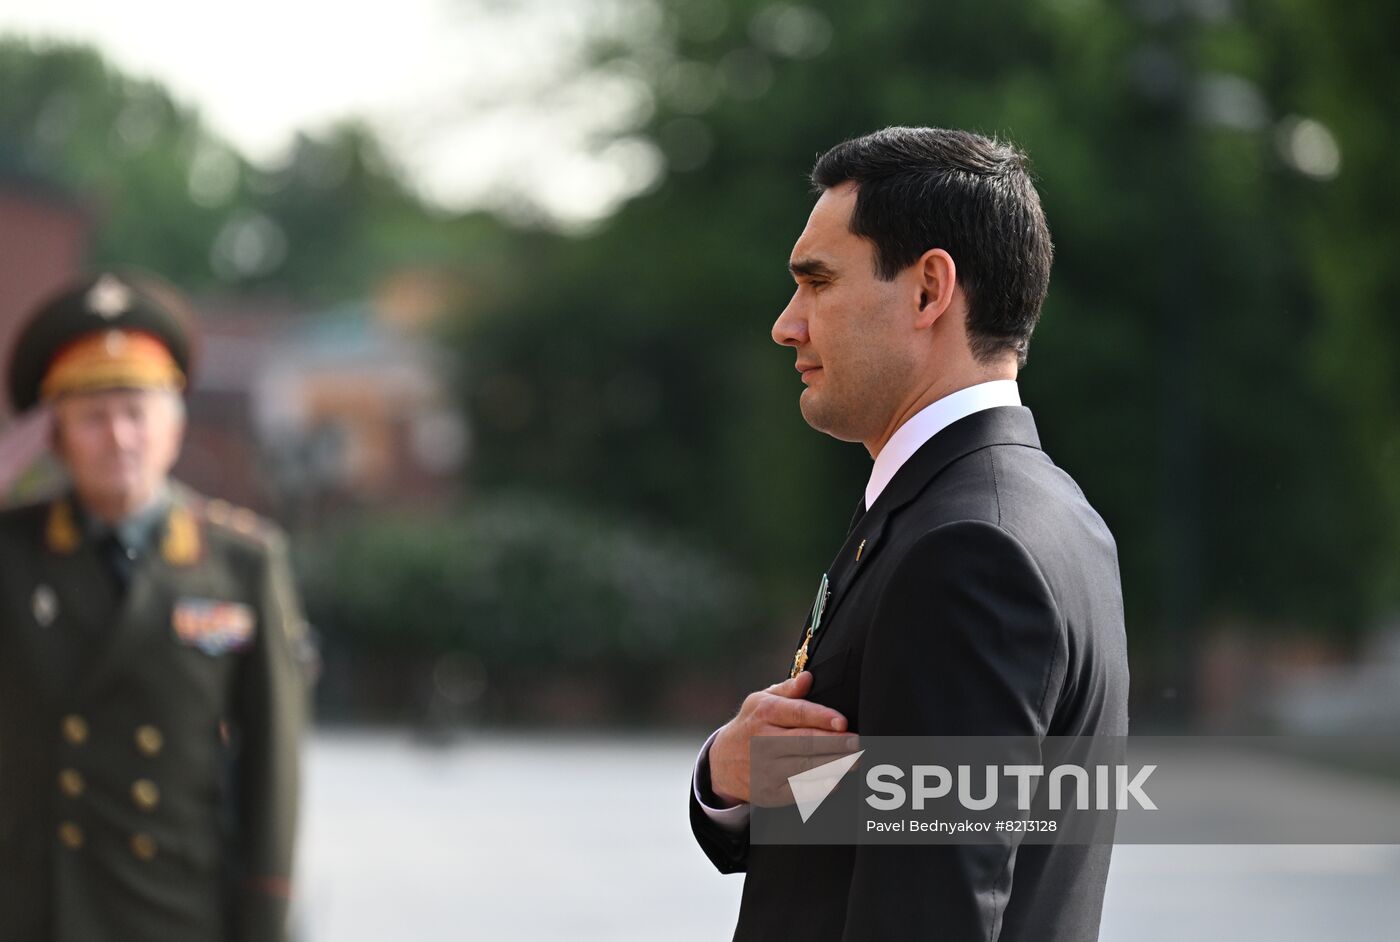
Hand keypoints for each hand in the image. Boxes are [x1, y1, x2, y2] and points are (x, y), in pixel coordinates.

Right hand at [709, 671, 854, 805]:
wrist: (722, 764)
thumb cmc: (751, 726)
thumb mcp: (760, 701)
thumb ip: (787, 690)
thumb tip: (808, 678)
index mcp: (764, 713)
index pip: (797, 714)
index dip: (822, 717)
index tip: (844, 722)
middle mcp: (762, 741)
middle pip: (805, 742)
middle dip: (835, 743)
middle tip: (858, 743)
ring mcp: (765, 769)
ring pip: (805, 768)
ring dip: (834, 765)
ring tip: (856, 760)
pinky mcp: (769, 792)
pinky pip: (799, 791)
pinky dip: (820, 787)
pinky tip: (836, 781)